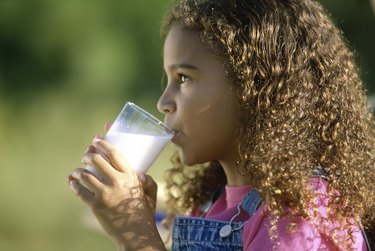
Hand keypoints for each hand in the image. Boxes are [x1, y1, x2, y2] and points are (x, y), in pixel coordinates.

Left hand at [68, 123, 164, 249]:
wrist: (136, 234)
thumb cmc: (145, 213)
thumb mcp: (150, 194)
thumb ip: (148, 182)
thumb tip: (141, 174)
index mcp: (131, 176)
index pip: (115, 153)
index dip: (103, 143)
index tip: (96, 139)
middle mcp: (117, 182)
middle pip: (96, 160)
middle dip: (88, 154)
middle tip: (85, 155)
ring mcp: (105, 194)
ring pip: (85, 174)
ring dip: (78, 170)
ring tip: (78, 171)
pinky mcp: (95, 205)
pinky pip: (79, 191)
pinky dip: (74, 185)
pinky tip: (73, 182)